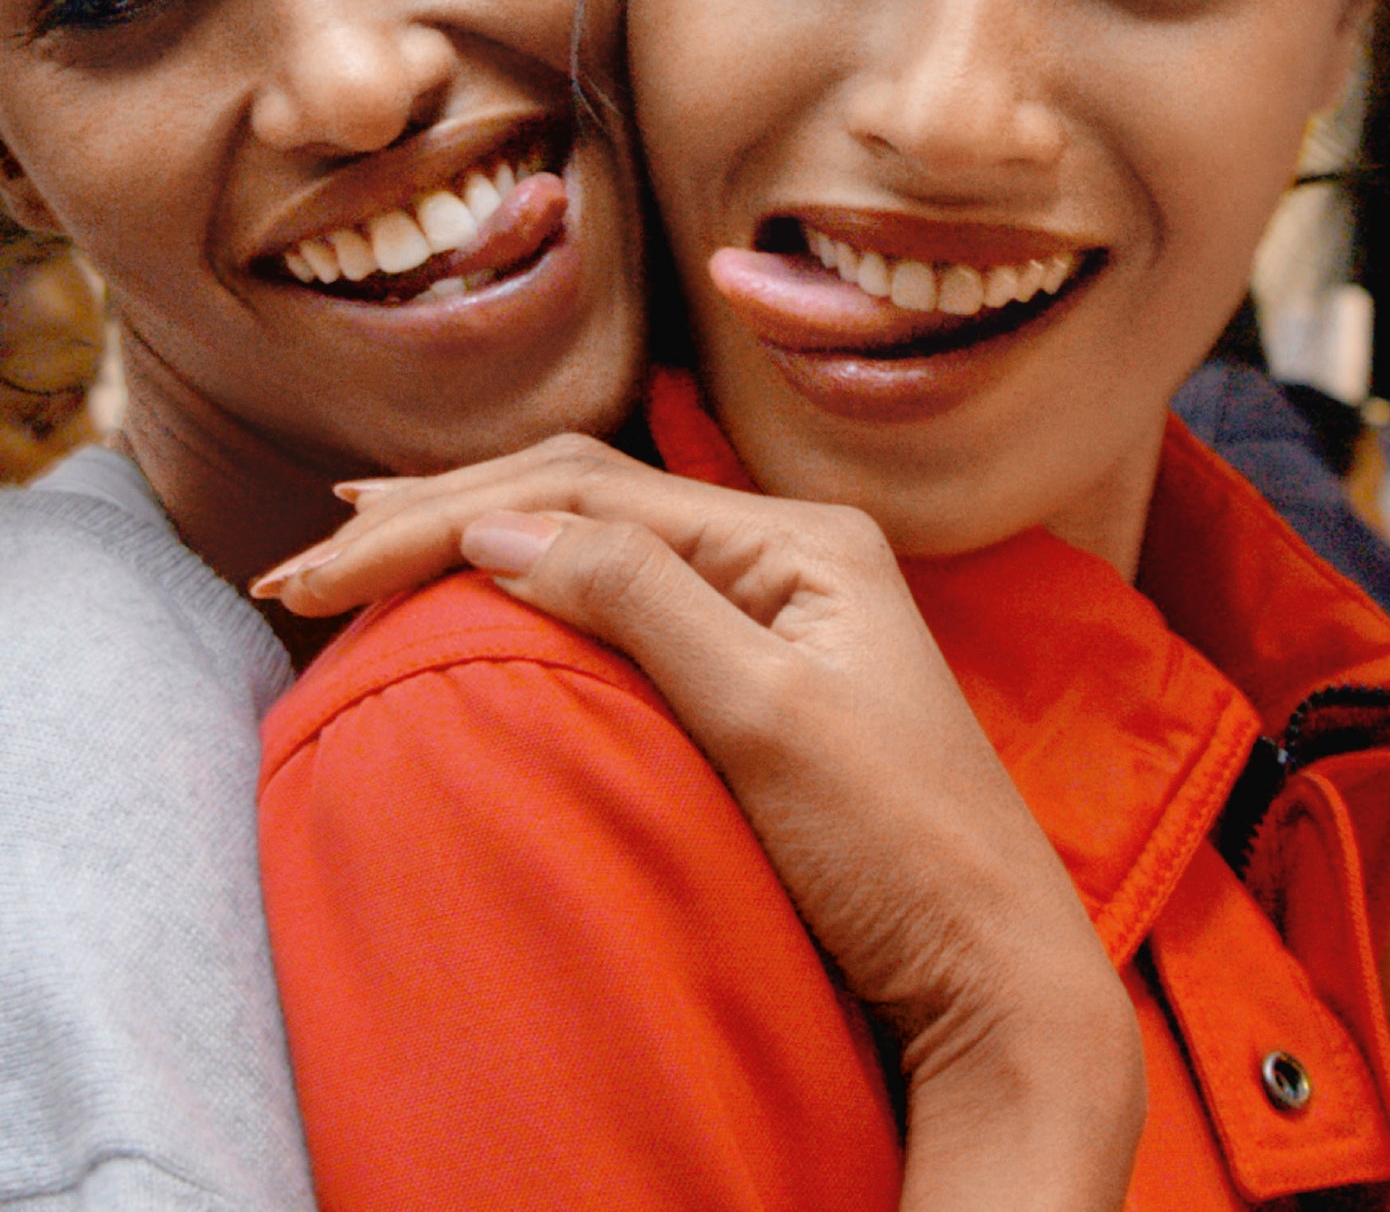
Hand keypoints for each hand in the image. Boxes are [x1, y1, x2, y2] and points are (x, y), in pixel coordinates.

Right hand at [257, 435, 1143, 1211]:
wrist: (991, 975)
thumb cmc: (900, 850)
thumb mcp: (765, 715)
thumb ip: (638, 600)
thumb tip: (494, 523)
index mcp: (799, 535)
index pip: (587, 494)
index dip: (449, 518)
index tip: (327, 565)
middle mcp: (787, 549)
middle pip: (588, 498)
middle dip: (448, 515)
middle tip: (317, 555)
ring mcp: (776, 607)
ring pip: (600, 540)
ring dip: (484, 538)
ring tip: (370, 542)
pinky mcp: (760, 670)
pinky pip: (627, 598)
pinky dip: (538, 589)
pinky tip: (484, 590)